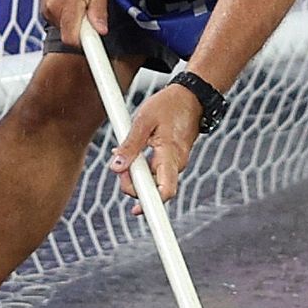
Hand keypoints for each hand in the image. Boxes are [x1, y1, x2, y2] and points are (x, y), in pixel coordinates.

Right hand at [35, 0, 108, 58]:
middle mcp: (54, 10)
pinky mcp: (46, 7)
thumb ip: (99, 10)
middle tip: (92, 10)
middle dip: (84, 29)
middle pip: (71, 36)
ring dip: (76, 20)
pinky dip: (69, 14)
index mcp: (69, 5)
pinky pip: (60, 19)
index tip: (96, 64)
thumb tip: (101, 29)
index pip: (74, 40)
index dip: (87, 50)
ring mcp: (47, 9)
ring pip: (66, 28)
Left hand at [107, 83, 203, 201]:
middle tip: (119, 165)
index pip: (165, 191)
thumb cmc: (168, 105)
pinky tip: (134, 154)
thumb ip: (130, 145)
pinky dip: (143, 168)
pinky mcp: (173, 160)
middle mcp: (177, 164)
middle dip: (133, 183)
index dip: (151, 205)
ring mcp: (176, 163)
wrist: (191, 96)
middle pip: (154, 189)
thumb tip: (116, 167)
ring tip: (125, 154)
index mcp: (171, 155)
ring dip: (136, 174)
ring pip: (153, 181)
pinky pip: (156, 172)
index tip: (137, 211)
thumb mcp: (143, 121)